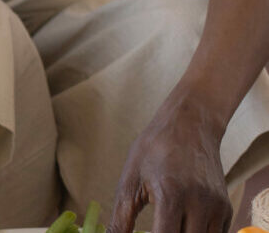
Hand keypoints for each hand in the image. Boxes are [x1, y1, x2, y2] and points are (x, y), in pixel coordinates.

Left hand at [107, 97, 231, 232]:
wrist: (190, 125)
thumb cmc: (154, 148)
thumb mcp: (130, 179)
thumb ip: (121, 216)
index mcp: (171, 195)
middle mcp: (200, 204)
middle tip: (152, 228)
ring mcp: (217, 207)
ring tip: (165, 226)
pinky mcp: (226, 209)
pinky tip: (181, 225)